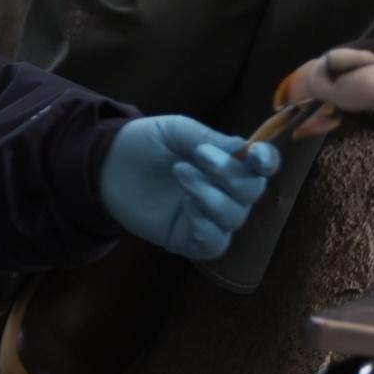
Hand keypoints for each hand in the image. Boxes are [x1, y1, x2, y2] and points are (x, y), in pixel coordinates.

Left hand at [98, 116, 279, 259]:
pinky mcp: (190, 240)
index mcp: (228, 161)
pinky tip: (185, 206)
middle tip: (198, 156)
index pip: (263, 166)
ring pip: (235, 217)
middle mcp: (226, 191)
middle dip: (230, 174)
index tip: (255, 156)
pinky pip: (215, 242)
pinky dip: (205, 224)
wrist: (106, 164)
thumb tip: (245, 150)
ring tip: (180, 173)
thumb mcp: (177, 130)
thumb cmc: (145, 143)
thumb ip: (210, 139)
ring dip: (210, 194)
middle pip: (252, 191)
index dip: (267, 161)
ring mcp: (209, 218)